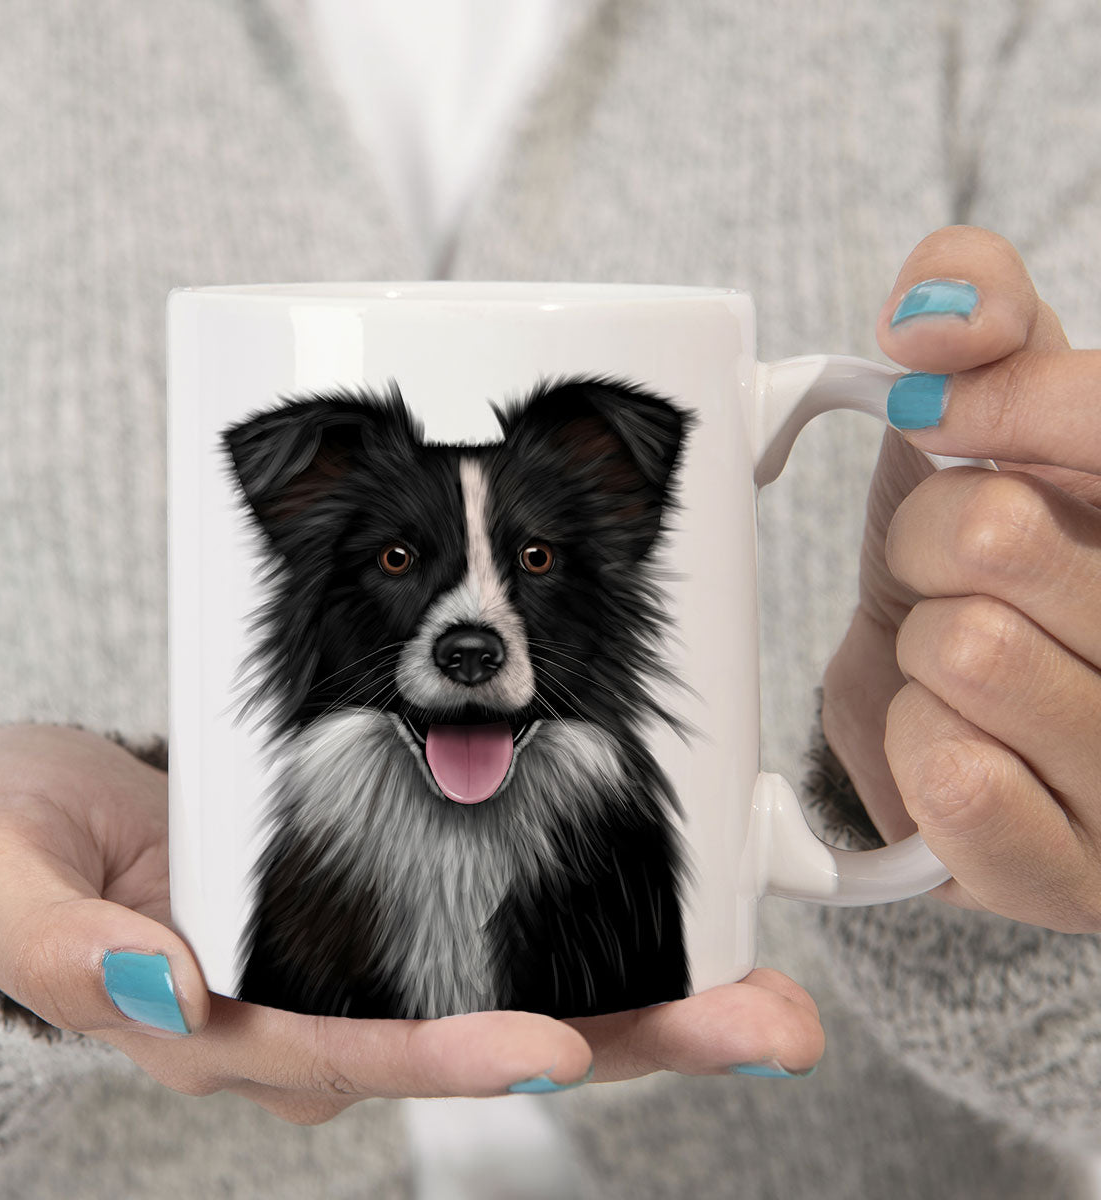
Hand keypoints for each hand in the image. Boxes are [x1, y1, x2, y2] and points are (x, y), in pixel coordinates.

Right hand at [0, 724, 823, 1123]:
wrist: (47, 815)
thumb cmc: (28, 853)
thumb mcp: (17, 901)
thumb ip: (74, 958)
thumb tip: (171, 986)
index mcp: (241, 1025)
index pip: (361, 1052)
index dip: (453, 1056)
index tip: (552, 1049)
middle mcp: (327, 1003)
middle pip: (486, 1036)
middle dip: (626, 1041)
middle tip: (762, 1028)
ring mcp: (367, 951)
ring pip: (519, 986)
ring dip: (644, 988)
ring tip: (767, 990)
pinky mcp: (388, 892)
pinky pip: (499, 917)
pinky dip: (592, 915)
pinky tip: (677, 905)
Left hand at [823, 224, 1100, 932]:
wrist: (954, 711)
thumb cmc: (983, 560)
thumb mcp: (990, 420)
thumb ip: (983, 318)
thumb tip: (935, 306)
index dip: (999, 402)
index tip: (939, 411)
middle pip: (990, 533)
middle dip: (928, 538)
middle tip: (952, 568)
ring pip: (964, 652)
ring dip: (919, 648)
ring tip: (957, 663)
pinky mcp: (1076, 877)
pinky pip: (953, 780)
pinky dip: (911, 744)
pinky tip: (951, 744)